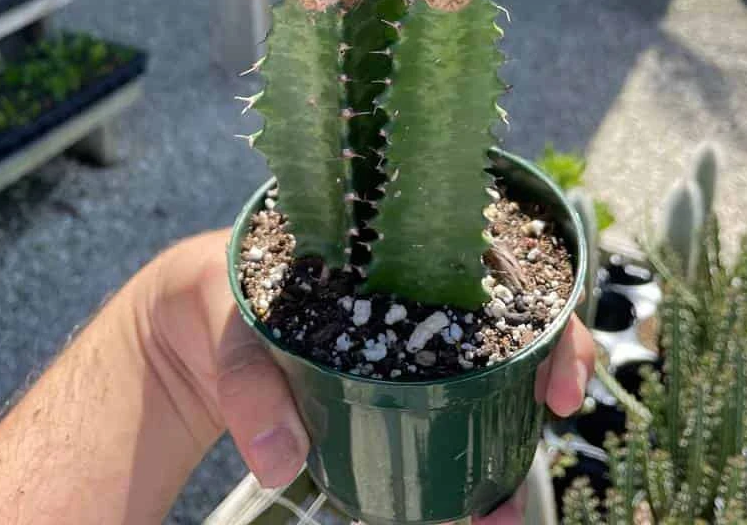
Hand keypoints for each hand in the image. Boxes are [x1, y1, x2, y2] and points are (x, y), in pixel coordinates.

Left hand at [137, 230, 593, 510]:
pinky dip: (463, 470)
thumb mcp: (226, 317)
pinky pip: (442, 424)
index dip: (549, 316)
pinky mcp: (387, 393)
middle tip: (547, 446)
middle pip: (512, 328)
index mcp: (394, 249)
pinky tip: (469, 512)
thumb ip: (248, 378)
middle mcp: (417, 291)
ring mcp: (406, 345)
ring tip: (501, 515)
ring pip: (485, 386)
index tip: (558, 379)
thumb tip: (281, 459)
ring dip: (508, 450)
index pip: (499, 263)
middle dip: (548, 382)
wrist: (188, 328)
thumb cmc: (219, 294)